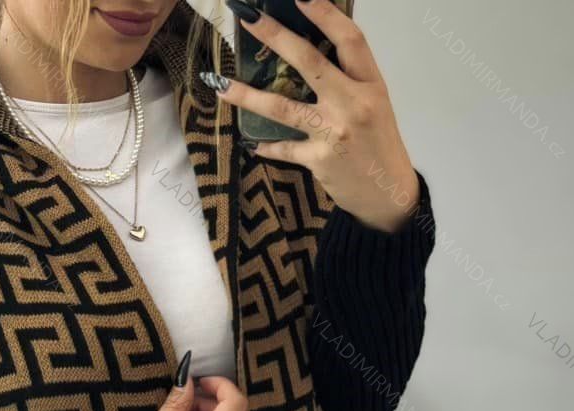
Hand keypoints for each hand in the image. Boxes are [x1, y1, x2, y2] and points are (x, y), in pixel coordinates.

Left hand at [211, 0, 419, 232]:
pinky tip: (252, 143)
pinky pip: (284, 148)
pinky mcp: (318, 160)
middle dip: (277, 37)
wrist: (388, 193)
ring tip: (222, 85)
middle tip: (249, 19)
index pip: (350, 39)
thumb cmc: (378, 144)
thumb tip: (307, 53)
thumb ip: (348, 79)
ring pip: (283, 107)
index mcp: (371, 84)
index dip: (326, 14)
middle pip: (310, 63)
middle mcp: (353, 104)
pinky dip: (267, 146)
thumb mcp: (374, 103)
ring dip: (249, 95)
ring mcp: (334, 132)